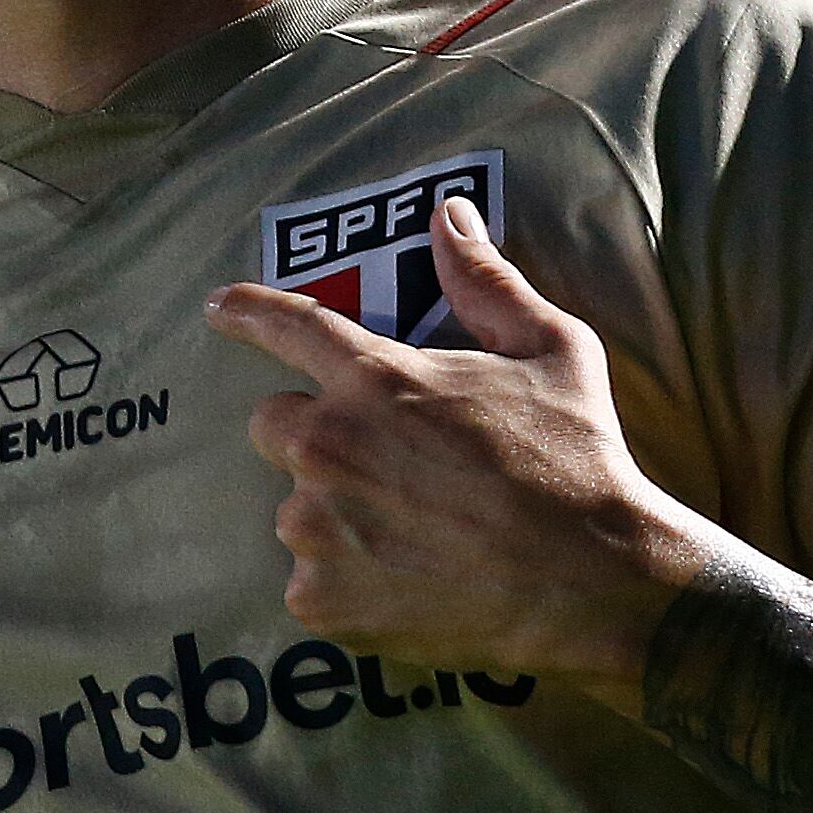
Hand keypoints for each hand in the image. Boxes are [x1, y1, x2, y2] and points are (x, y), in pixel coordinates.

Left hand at [203, 194, 725, 695]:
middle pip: (274, 426)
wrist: (594, 583)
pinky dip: (348, 582)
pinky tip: (409, 582)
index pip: (290, 327)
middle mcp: (329, 447)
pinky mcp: (322, 599)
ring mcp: (318, 528)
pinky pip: (312, 580)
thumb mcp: (552, 350)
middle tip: (387, 464)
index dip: (250, 313)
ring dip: (336, 514)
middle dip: (315, 435)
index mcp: (375, 379)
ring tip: (415, 532)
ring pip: (297, 509)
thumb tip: (448, 214)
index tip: (219, 307)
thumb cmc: (577, 460)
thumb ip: (485, 281)